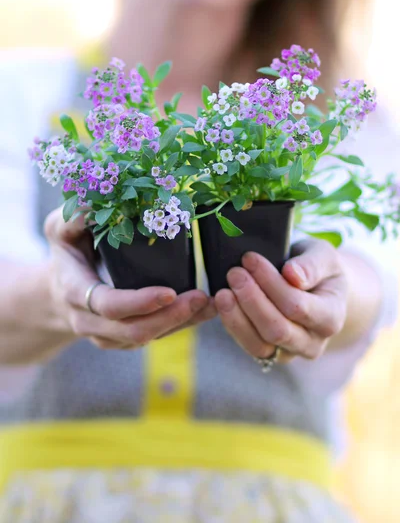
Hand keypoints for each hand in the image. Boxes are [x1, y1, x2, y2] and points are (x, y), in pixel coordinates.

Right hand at [44, 208, 215, 349]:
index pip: (108, 306)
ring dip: (181, 324)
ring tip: (211, 304)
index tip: (169, 292)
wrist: (58, 290)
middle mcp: (90, 322)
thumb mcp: (59, 230)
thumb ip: (71, 218)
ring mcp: (107, 336)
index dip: (139, 303)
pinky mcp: (124, 339)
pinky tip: (206, 311)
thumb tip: (94, 204)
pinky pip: (154, 337)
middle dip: (170, 318)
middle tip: (200, 297)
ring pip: (147, 338)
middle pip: (133, 331)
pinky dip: (181, 326)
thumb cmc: (66, 253)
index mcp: (75, 293)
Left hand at [215, 239, 347, 362]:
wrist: (317, 288)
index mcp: (332, 317)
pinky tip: (223, 304)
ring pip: (260, 345)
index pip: (297, 306)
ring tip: (222, 292)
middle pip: (277, 330)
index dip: (270, 283)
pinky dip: (233, 325)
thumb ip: (312, 264)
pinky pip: (249, 346)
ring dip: (237, 318)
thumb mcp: (323, 256)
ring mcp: (291, 352)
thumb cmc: (318, 268)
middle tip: (234, 273)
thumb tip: (292, 275)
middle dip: (252, 300)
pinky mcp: (270, 354)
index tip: (249, 258)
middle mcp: (314, 342)